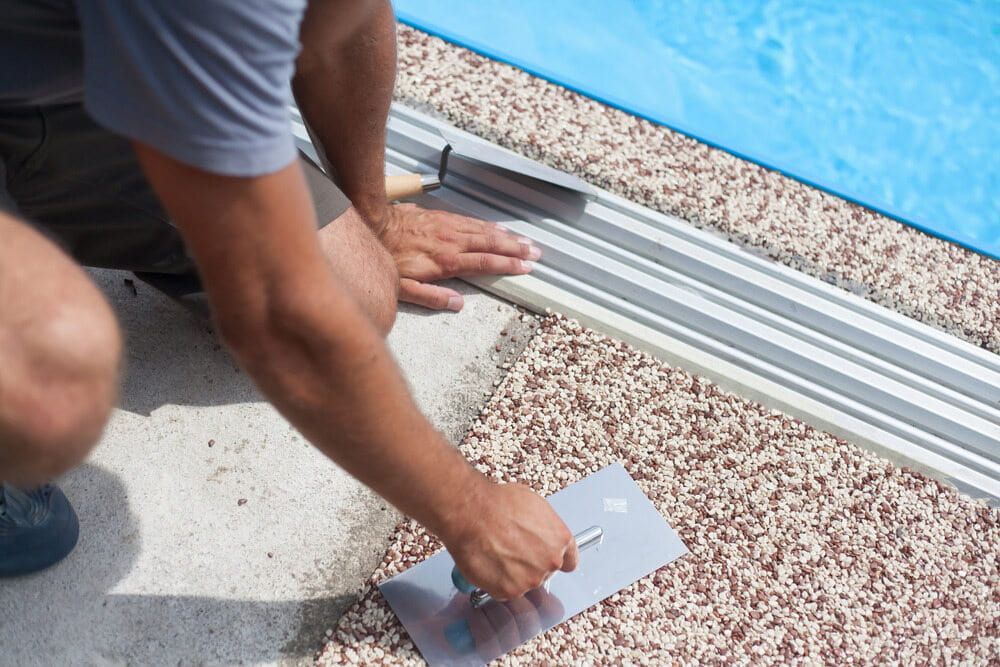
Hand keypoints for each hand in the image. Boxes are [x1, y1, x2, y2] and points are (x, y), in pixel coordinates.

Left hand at [378, 203, 541, 310]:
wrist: (371, 222)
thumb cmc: (385, 259)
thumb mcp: (402, 288)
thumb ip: (431, 297)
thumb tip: (457, 304)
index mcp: (446, 261)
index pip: (484, 263)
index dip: (507, 265)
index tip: (526, 267)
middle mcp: (451, 241)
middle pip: (491, 244)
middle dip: (515, 249)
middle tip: (536, 252)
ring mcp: (448, 227)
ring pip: (484, 231)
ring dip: (507, 236)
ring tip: (525, 241)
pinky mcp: (441, 217)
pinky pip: (472, 221)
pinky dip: (489, 225)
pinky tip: (499, 227)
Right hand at [441, 481, 577, 600]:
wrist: (471, 512)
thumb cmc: (497, 503)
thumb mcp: (533, 504)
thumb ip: (544, 527)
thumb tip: (539, 532)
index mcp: (560, 540)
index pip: (570, 561)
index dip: (555, 558)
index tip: (547, 558)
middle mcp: (549, 562)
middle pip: (545, 572)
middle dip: (530, 564)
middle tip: (511, 549)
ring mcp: (530, 579)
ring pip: (524, 582)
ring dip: (512, 574)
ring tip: (496, 553)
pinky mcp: (509, 591)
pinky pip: (504, 591)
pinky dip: (495, 581)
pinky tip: (488, 563)